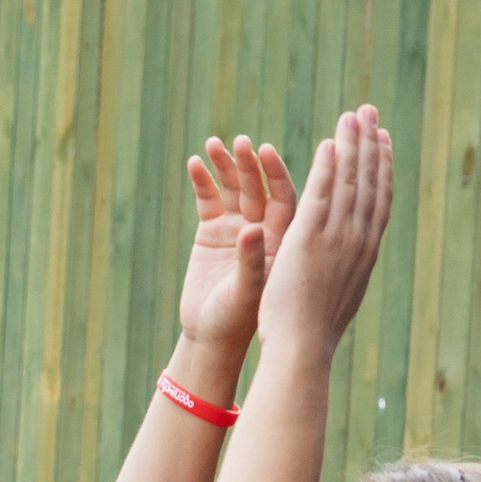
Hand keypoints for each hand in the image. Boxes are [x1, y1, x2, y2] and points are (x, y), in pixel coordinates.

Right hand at [177, 133, 294, 354]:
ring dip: (225, 165)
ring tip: (213, 145)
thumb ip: (251, 260)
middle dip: (249, 163)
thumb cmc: (239, 320)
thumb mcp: (247, 292)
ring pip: (233, 187)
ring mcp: (235, 226)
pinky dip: (202, 181)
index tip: (266, 153)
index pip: (285, 196)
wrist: (212, 337)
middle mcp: (261, 226)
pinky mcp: (211, 231)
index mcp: (281, 238)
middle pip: (258, 186)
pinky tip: (195, 164)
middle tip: (240, 143)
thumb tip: (250, 230)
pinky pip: (208, 199)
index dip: (276, 173)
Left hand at [257, 105, 391, 356]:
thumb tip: (355, 268)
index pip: (379, 199)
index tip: (383, 140)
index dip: (383, 166)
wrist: (302, 348)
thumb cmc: (313, 333)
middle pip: (369, 182)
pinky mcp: (308, 240)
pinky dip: (326, 169)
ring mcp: (336, 238)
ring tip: (351, 115)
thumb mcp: (340, 298)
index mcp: (366, 252)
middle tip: (370, 112)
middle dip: (371, 144)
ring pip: (348, 182)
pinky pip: (320, 196)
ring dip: (351, 146)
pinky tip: (328, 143)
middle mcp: (357, 240)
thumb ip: (348, 273)